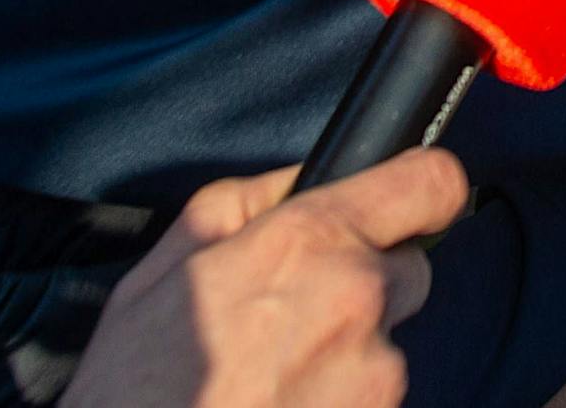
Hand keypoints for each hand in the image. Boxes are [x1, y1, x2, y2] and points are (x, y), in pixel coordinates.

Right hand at [65, 149, 466, 407]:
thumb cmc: (132, 388)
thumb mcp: (166, 266)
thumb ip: (248, 202)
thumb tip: (303, 180)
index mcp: (311, 241)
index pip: (432, 182)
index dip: (425, 188)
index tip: (412, 204)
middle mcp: (359, 299)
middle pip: (410, 270)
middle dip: (369, 287)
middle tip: (298, 323)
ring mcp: (374, 374)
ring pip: (387, 346)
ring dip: (348, 359)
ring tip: (272, 386)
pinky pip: (372, 403)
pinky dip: (338, 407)